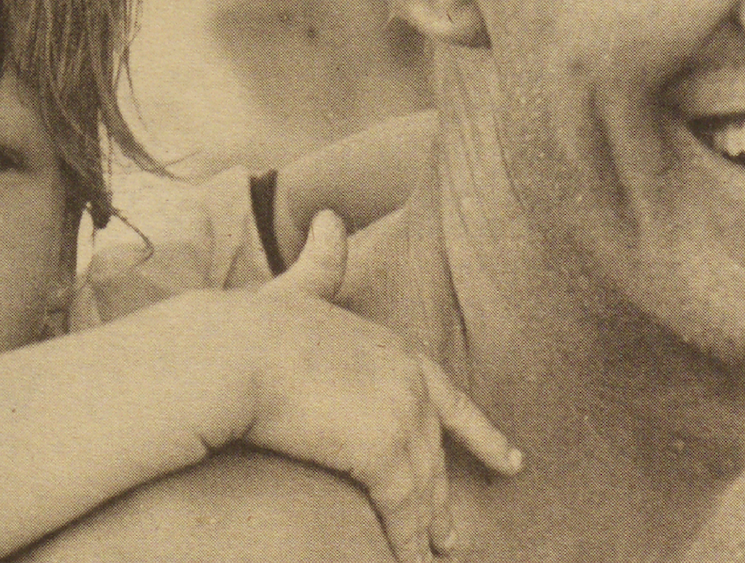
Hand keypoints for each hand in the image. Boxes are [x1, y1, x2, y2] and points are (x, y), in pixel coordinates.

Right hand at [245, 212, 522, 562]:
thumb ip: (320, 260)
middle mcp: (408, 381)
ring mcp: (401, 417)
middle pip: (435, 451)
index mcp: (393, 349)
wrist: (231, 352)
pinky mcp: (383, 454)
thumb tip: (330, 215)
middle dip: (445, 496)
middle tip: (453, 537)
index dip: (481, 433)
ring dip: (426, 528)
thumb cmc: (250, 324)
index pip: (449, 398)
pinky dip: (405, 541)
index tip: (512, 461)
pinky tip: (407, 560)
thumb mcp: (296, 289)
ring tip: (432, 555)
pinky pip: (401, 512)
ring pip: (422, 487)